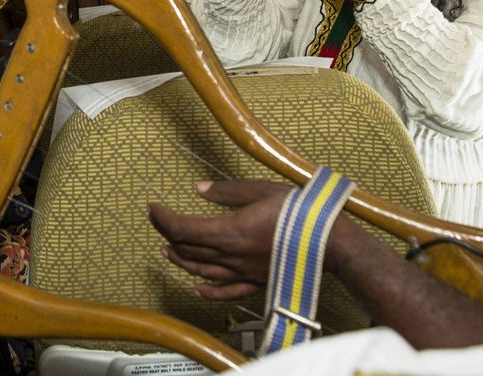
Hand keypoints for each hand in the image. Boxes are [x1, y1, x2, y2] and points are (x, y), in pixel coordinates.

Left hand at [149, 179, 291, 299]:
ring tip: (169, 251)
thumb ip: (227, 191)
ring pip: (202, 271)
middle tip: (160, 221)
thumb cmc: (298, 211)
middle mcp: (231, 256)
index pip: (183, 228)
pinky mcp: (256, 283)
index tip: (154, 207)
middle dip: (169, 234)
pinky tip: (197, 289)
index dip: (163, 219)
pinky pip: (225, 292)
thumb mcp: (261, 190)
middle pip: (189, 250)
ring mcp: (243, 273)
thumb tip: (199, 189)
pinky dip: (207, 291)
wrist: (328, 242)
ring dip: (181, 261)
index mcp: (230, 231)